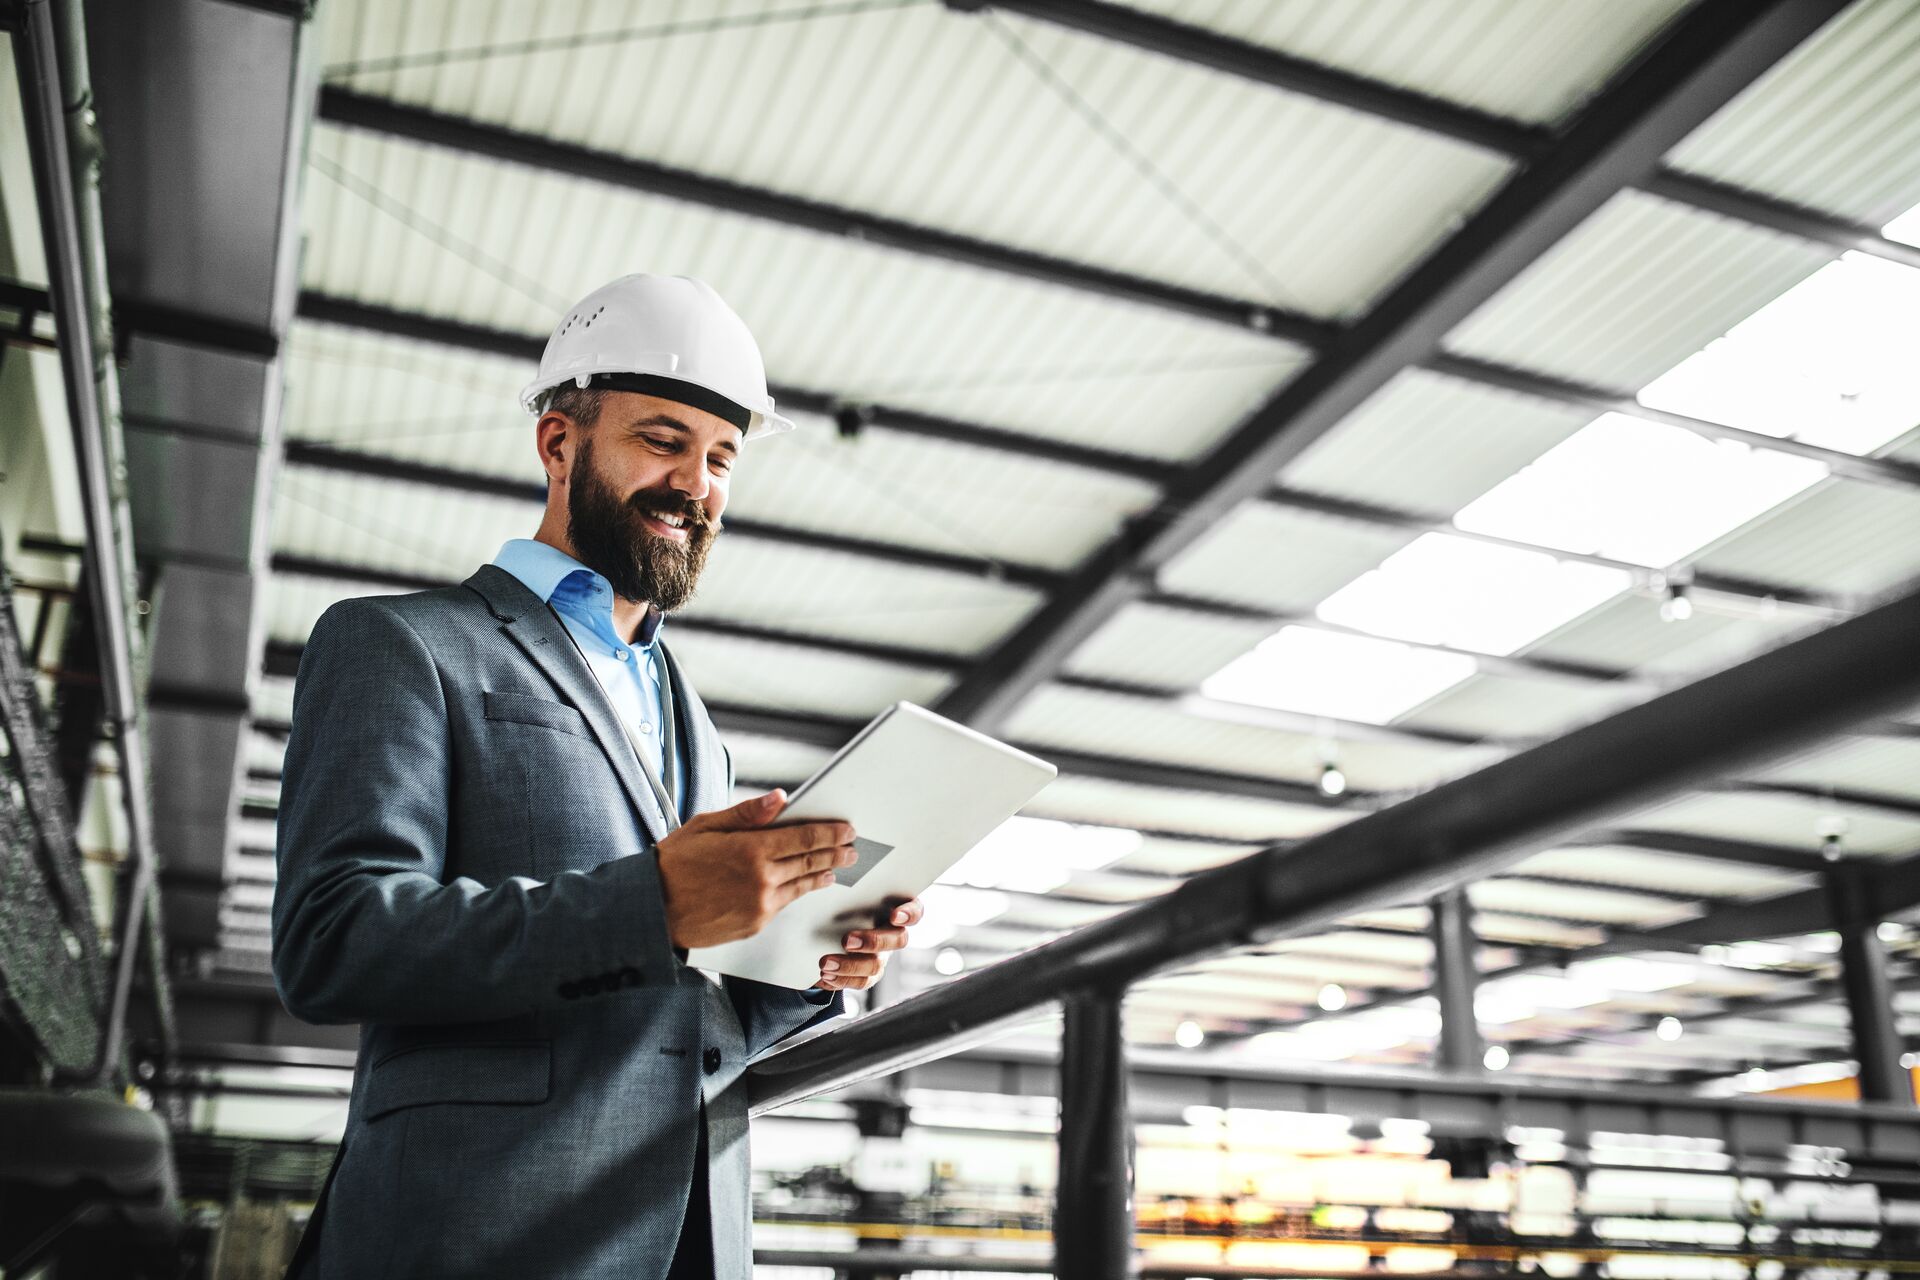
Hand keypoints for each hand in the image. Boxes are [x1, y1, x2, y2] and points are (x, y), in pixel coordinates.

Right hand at [657, 790, 855, 949]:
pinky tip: (806, 886)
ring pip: (802, 885)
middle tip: (851, 847)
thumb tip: (779, 798)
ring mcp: (760, 905)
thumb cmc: (673, 864)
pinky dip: (800, 892)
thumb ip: (746, 813)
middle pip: (809, 861)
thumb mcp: (705, 827)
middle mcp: (761, 879)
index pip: (803, 837)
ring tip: (836, 867)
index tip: (846, 829)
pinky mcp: (755, 924)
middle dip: (834, 852)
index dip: (829, 833)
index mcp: (750, 849)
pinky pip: (785, 904)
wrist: (652, 910)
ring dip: (822, 874)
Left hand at [815, 897, 923, 991]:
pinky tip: (825, 976)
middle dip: (873, 941)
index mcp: (895, 910)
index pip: (914, 910)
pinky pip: (861, 982)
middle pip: (897, 940)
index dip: (908, 914)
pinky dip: (841, 980)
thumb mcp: (850, 895)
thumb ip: (851, 890)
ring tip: (825, 964)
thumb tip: (835, 874)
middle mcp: (893, 935)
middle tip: (847, 940)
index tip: (894, 916)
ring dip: (849, 965)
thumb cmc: (845, 904)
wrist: (829, 929)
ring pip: (876, 965)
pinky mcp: (869, 975)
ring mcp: (882, 956)